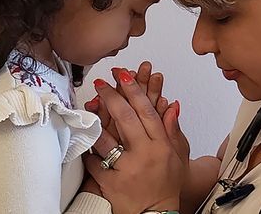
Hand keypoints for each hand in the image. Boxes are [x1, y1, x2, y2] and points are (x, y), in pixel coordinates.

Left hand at [83, 71, 188, 213]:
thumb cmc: (165, 184)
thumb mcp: (176, 155)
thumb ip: (172, 129)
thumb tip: (171, 105)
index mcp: (160, 145)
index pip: (146, 111)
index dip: (134, 91)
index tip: (124, 76)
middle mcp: (144, 154)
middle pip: (126, 118)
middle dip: (112, 96)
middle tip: (102, 83)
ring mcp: (127, 169)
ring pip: (107, 139)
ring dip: (96, 120)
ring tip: (89, 105)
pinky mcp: (111, 183)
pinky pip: (94, 162)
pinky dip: (88, 150)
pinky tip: (84, 138)